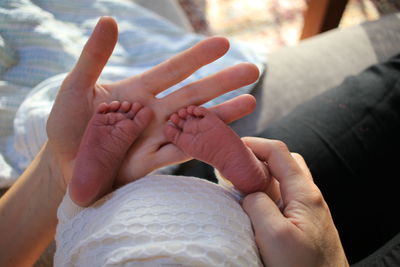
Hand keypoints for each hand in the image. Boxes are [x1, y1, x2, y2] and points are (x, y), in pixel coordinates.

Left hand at [46, 17, 257, 189]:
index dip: (197, 57)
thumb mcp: (74, 88)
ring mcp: (155, 139)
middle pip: (192, 95)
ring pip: (193, 125)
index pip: (173, 71)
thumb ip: (93, 58)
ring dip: (221, 115)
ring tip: (249, 102)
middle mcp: (153, 114)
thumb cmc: (68, 126)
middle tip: (253, 70)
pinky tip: (224, 136)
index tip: (223, 43)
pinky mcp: (151, 164)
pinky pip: (179, 153)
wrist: (64, 166)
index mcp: (138, 92)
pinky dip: (200, 143)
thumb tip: (109, 20)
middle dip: (222, 82)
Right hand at [241, 137, 348, 266]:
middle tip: (236, 167)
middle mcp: (309, 197)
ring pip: (281, 182)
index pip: (279, 153)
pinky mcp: (302, 226)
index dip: (254, 144)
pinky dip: (264, 196)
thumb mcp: (274, 235)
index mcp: (305, 194)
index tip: (231, 148)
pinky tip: (251, 208)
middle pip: (283, 162)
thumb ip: (258, 205)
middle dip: (258, 158)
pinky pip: (281, 201)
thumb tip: (249, 193)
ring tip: (239, 186)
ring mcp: (306, 212)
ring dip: (260, 178)